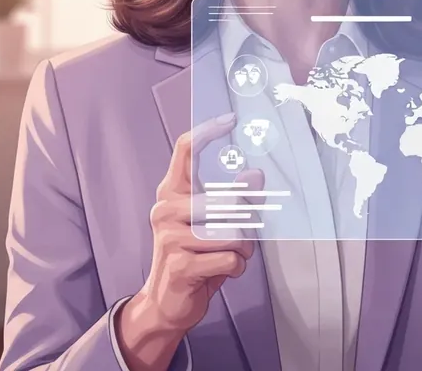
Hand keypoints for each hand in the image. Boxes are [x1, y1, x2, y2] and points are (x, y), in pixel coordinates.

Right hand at [116, 114, 263, 369]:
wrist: (166, 302)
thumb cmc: (194, 255)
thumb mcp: (213, 223)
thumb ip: (233, 198)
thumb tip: (255, 174)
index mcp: (172, 191)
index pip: (186, 149)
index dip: (208, 131)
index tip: (230, 119)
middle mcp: (166, 208)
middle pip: (225, 197)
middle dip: (245, 220)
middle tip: (245, 234)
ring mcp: (169, 236)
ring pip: (232, 231)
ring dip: (242, 247)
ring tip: (232, 254)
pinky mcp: (179, 264)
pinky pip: (229, 258)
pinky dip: (236, 267)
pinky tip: (223, 271)